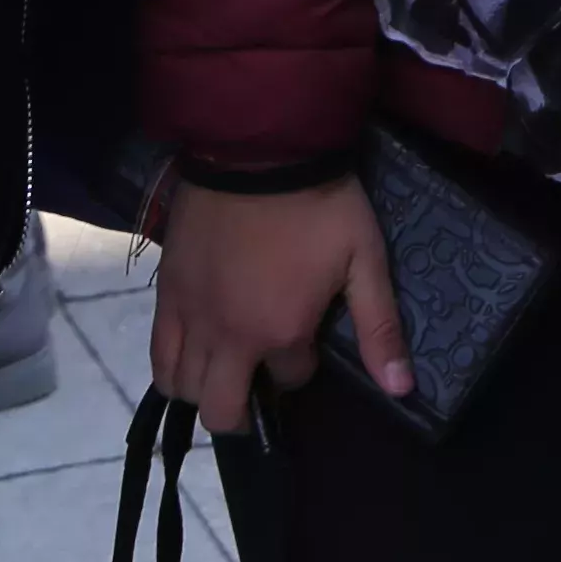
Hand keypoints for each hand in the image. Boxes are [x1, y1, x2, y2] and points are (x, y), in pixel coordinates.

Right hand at [150, 171, 405, 430]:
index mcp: (280, 332)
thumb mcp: (363, 260)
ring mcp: (190, 316)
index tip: (310, 336)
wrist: (258, 149)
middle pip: (222, 411)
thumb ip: (379, 329)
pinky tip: (193, 350)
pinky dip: (172, 367)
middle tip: (259, 383)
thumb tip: (402, 390)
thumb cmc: (319, 205)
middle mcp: (228, 337)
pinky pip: (158, 355)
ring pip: (182, 390)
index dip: (304, 365)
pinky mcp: (166, 292)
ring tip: (226, 370)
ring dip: (205, 393)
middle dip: (244, 411)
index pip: (291, 380)